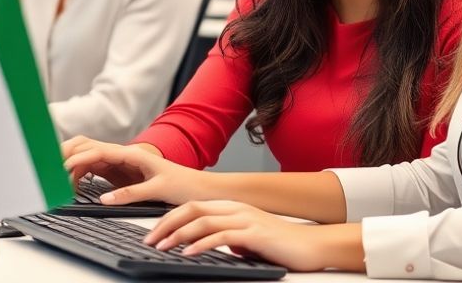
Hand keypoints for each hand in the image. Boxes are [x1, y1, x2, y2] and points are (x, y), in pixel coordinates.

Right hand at [62, 137, 210, 204]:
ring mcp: (117, 161)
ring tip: (58, 180)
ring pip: (86, 156)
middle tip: (50, 169)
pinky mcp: (116, 171)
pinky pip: (91, 168)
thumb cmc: (181, 182)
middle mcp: (122, 154)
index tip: (63, 169)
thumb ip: (131, 193)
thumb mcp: (158, 189)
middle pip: (87, 146)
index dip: (79, 159)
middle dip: (67, 153)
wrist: (195, 185)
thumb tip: (105, 199)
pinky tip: (72, 185)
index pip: (98, 151)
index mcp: (132, 154)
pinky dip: (78, 174)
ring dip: (71, 164)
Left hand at [144, 201, 363, 272]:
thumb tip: (205, 246)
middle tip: (149, 241)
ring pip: (203, 221)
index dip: (169, 219)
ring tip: (163, 248)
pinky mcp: (254, 233)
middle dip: (166, 224)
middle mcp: (236, 208)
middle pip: (192, 209)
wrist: (312, 246)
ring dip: (178, 235)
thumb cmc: (280, 245)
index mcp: (232, 208)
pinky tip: (189, 254)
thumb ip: (226, 238)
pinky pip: (221, 236)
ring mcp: (245, 219)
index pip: (192, 207)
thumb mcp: (246, 240)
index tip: (153, 234)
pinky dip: (201, 244)